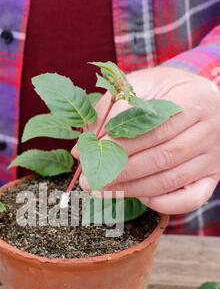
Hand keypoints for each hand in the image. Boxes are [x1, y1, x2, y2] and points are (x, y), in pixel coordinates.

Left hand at [77, 66, 219, 213]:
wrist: (203, 98)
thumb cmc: (166, 91)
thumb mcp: (141, 85)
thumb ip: (111, 110)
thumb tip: (82, 150)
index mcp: (195, 99)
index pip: (155, 129)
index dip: (122, 145)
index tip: (92, 155)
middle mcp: (210, 130)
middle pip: (163, 157)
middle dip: (121, 172)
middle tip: (89, 180)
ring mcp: (213, 157)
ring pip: (171, 180)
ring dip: (133, 189)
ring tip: (103, 190)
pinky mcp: (213, 177)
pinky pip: (191, 199)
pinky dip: (164, 204)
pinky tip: (139, 198)